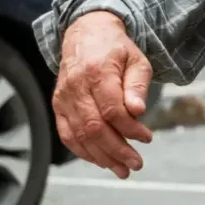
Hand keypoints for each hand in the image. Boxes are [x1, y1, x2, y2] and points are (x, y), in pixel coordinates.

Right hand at [52, 11, 153, 177]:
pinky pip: (67, 135)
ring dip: (101, 157)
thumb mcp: (137, 60)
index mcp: (97, 72)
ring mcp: (63, 98)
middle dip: (116, 150)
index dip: (129, 128)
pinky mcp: (58, 106)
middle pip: (93, 127)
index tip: (147, 138)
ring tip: (122, 169)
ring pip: (78, 135)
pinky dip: (84, 151)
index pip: (111, 109)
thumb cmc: (116, 50)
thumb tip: (138, 111)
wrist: (85, 35)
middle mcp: (75, 87)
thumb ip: (137, 85)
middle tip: (136, 164)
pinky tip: (102, 160)